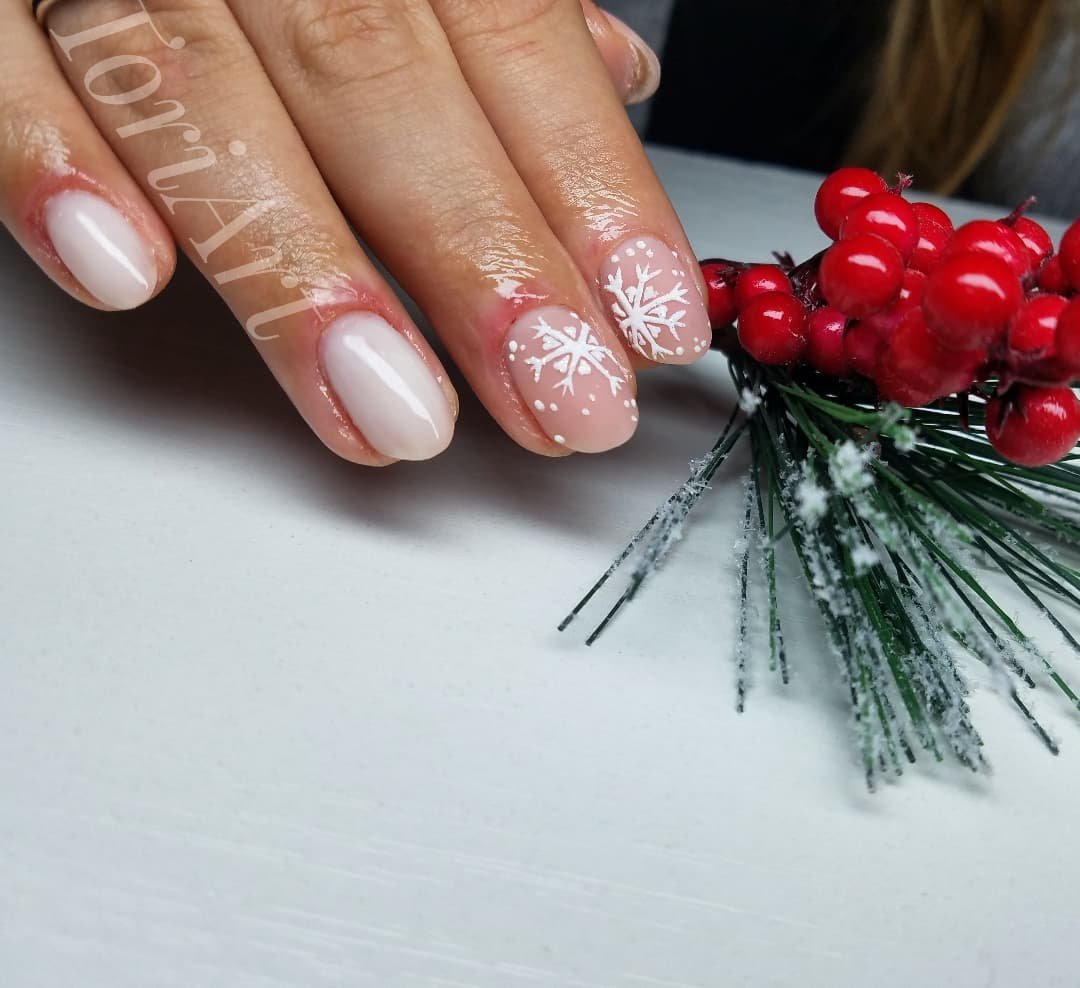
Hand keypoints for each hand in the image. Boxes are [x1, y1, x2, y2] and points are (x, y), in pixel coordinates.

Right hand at [1, 0, 710, 463]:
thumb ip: (492, 6)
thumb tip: (614, 76)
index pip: (515, 40)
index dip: (591, 187)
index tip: (650, 322)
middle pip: (382, 84)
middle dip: (482, 258)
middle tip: (560, 398)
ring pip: (206, 93)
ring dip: (302, 266)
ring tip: (394, 411)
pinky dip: (46, 158)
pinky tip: (122, 273)